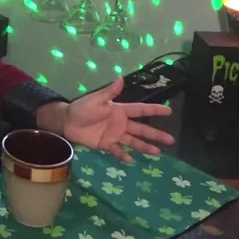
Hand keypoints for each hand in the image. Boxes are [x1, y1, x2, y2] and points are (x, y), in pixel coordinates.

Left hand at [37, 78, 173, 163]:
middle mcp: (121, 123)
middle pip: (142, 129)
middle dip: (156, 134)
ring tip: (157, 153)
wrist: (67, 121)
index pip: (141, 110)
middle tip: (170, 140)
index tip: (169, 111)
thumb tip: (120, 78)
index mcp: (120, 110)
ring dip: (145, 147)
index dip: (155, 110)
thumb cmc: (82, 108)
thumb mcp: (96, 99)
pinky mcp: (106, 144)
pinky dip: (124, 155)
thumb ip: (110, 92)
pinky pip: (117, 150)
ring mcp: (115, 135)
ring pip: (134, 141)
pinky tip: (132, 160)